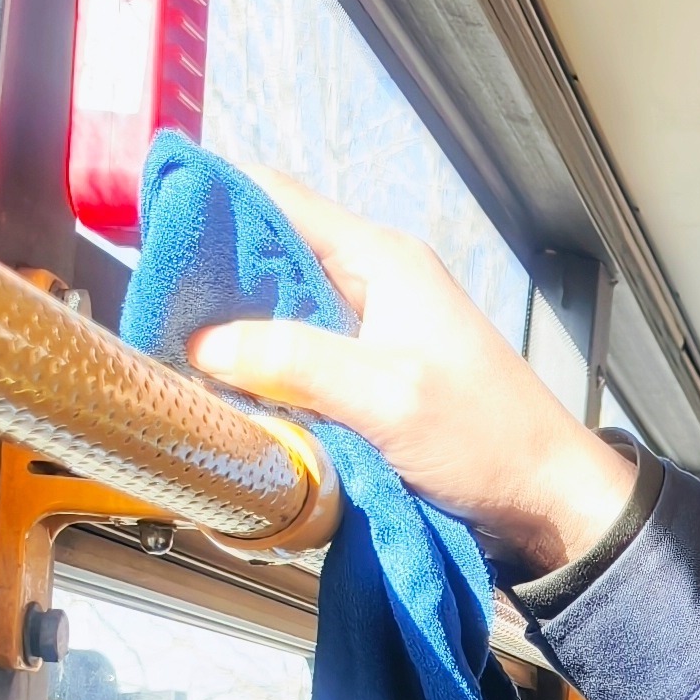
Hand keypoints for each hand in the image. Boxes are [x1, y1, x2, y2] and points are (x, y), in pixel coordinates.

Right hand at [186, 168, 639, 575]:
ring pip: (279, 310)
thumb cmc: (489, 440)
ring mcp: (371, 329)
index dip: (211, 203)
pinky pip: (300, 356)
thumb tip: (208, 345)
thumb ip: (296, 363)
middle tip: (153, 310)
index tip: (152, 226)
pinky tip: (231, 390)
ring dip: (235, 332)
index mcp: (383, 260)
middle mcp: (374, 282)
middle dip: (211, 279)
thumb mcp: (385, 397)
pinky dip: (265, 370)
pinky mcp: (370, 374)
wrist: (546, 500)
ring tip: (177, 352)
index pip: (278, 199)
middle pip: (270, 255)